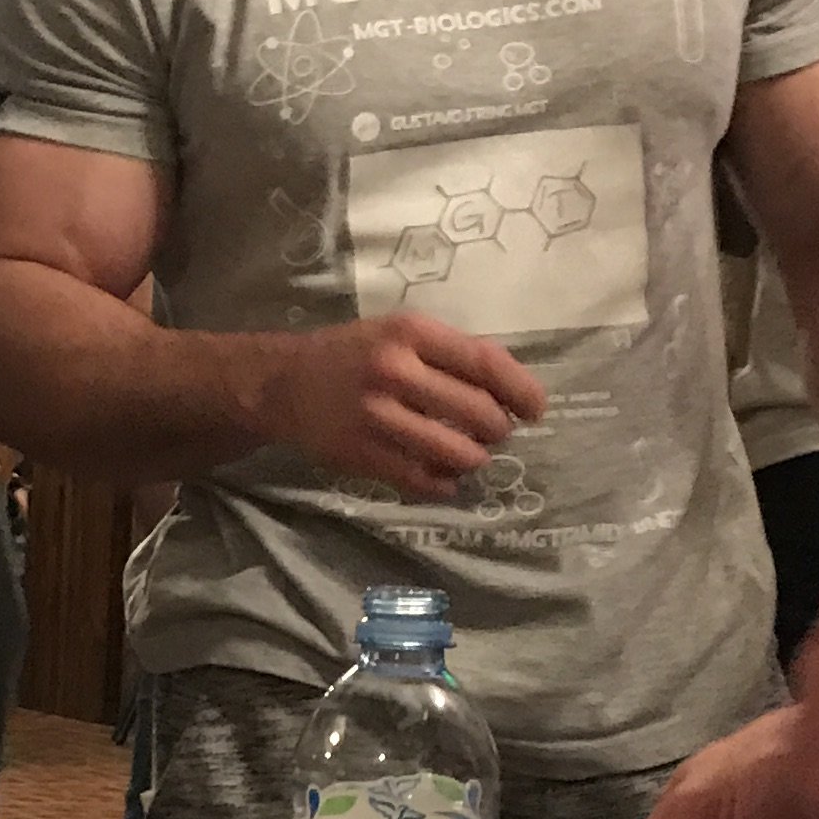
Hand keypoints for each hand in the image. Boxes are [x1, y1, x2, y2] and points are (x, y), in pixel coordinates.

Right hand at [254, 312, 545, 495]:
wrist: (282, 384)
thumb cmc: (352, 354)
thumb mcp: (399, 334)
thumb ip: (450, 354)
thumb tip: (511, 390)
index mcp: (411, 333)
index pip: (486, 363)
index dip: (522, 390)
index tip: (536, 410)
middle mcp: (395, 371)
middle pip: (479, 413)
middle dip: (499, 429)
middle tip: (494, 432)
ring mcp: (377, 416)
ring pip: (457, 453)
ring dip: (474, 459)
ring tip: (469, 455)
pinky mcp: (362, 455)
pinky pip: (423, 480)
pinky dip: (444, 484)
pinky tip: (443, 478)